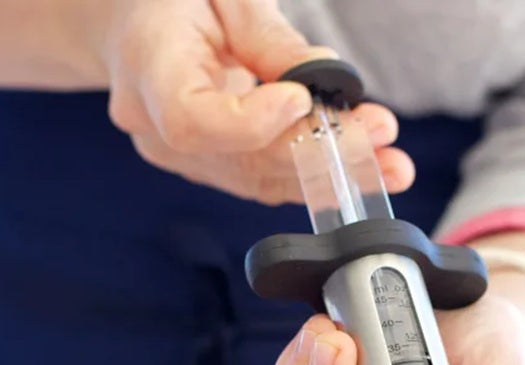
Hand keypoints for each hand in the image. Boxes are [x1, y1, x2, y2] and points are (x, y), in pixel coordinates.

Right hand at [98, 0, 414, 202]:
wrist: (135, 23)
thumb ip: (270, 39)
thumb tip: (327, 80)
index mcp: (147, 66)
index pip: (190, 120)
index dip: (251, 123)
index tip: (302, 101)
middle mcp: (155, 126)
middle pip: (241, 158)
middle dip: (318, 147)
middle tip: (377, 133)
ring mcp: (180, 156)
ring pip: (260, 178)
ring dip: (331, 170)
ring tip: (389, 159)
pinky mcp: (209, 168)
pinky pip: (264, 180)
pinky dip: (316, 174)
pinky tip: (366, 168)